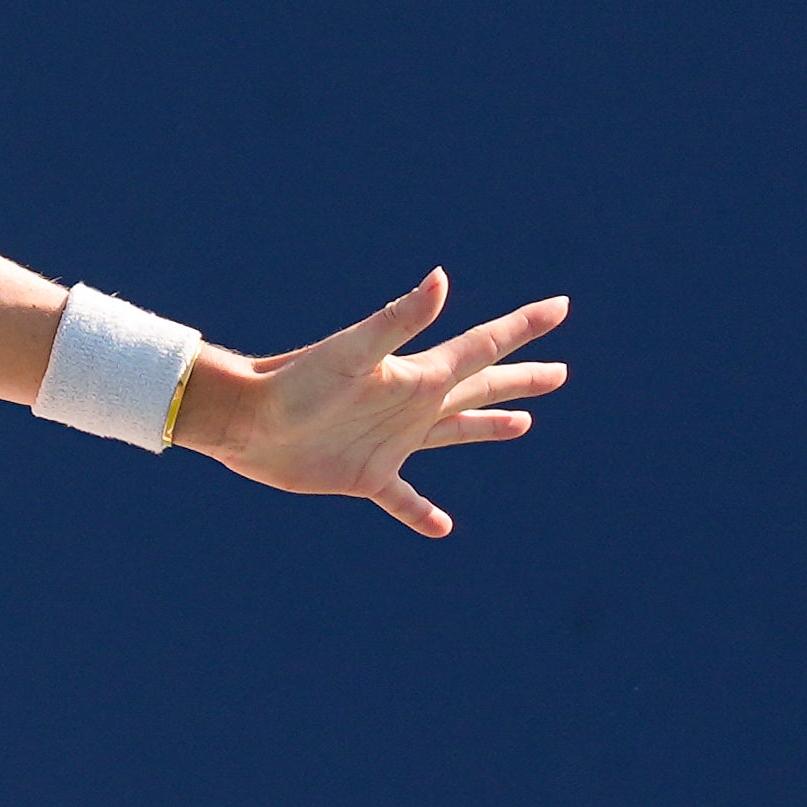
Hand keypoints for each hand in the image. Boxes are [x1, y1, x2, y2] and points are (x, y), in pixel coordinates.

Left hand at [177, 270, 563, 538]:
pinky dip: (421, 513)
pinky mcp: (365, 476)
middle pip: (479, 388)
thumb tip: (441, 278)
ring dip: (488, 426)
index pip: (482, 346)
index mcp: (416, 374)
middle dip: (520, 379)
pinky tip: (442, 528)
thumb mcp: (352, 351)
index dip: (522, 328)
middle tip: (560, 372)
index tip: (561, 307)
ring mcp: (391, 441)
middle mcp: (411, 405)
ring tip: (523, 424)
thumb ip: (399, 320)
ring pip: (454, 432)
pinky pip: (403, 498)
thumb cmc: (296, 382)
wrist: (245, 420)